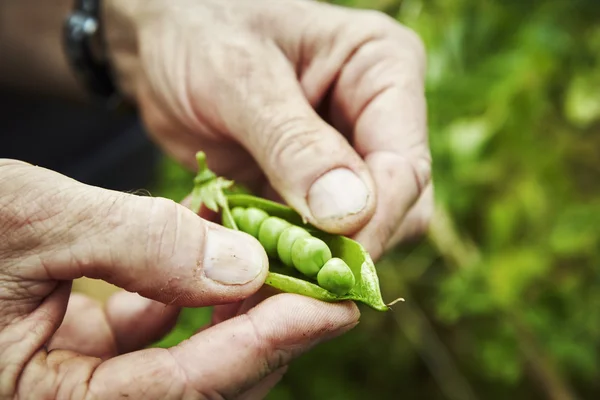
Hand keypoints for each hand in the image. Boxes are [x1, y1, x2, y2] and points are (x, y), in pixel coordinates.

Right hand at [0, 160, 358, 398]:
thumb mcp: (30, 220)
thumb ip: (139, 246)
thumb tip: (244, 264)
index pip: (187, 389)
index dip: (268, 342)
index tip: (337, 303)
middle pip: (201, 390)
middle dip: (267, 332)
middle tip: (326, 283)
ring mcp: (74, 383)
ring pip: (185, 364)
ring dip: (236, 313)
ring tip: (281, 261)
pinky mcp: (78, 352)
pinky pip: (154, 336)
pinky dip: (190, 294)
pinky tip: (214, 247)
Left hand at [103, 0, 432, 259]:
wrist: (165, 36)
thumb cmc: (202, 28)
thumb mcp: (241, 76)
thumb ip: (294, 143)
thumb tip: (352, 213)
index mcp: (382, 70)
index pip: (404, 165)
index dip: (374, 223)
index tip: (328, 267)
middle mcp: (376, 118)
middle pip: (395, 210)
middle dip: (345, 254)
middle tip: (286, 289)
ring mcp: (345, 157)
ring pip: (357, 235)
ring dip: (310, 268)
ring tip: (257, 289)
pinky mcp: (310, 187)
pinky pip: (313, 240)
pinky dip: (283, 263)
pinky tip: (244, 276)